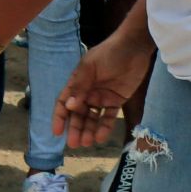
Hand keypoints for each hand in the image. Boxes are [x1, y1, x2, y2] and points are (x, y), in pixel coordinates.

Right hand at [53, 31, 155, 148]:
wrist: (134, 47)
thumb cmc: (108, 53)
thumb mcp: (90, 68)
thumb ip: (80, 87)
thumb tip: (68, 106)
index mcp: (77, 83)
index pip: (64, 102)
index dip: (60, 117)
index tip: (57, 132)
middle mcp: (88, 92)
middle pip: (78, 114)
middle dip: (75, 128)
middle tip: (74, 143)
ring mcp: (102, 97)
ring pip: (93, 118)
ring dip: (89, 130)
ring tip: (87, 143)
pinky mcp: (117, 100)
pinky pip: (109, 116)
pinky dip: (105, 127)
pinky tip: (100, 136)